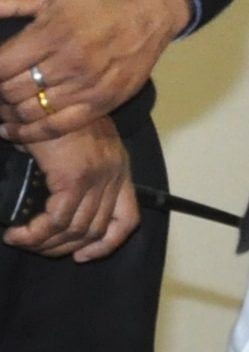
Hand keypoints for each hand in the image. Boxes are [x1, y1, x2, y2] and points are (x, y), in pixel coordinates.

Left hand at [0, 0, 190, 141]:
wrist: (147, 13)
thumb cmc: (92, 2)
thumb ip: (6, 0)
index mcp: (53, 34)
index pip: (0, 66)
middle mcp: (70, 63)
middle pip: (12, 91)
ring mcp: (87, 86)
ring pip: (30, 111)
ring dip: (8, 111)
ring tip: (4, 105)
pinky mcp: (102, 103)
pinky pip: (56, 127)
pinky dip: (29, 133)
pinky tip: (13, 130)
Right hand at [5, 120, 141, 261]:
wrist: (45, 95)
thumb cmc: (53, 117)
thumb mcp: (75, 147)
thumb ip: (73, 175)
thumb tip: (48, 206)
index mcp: (118, 168)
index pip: (127, 219)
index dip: (107, 245)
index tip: (84, 256)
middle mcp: (114, 174)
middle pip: (96, 230)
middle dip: (63, 247)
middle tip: (36, 247)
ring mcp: (98, 177)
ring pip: (75, 229)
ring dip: (45, 243)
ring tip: (21, 240)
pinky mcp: (75, 177)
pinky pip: (57, 220)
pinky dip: (36, 233)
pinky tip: (18, 234)